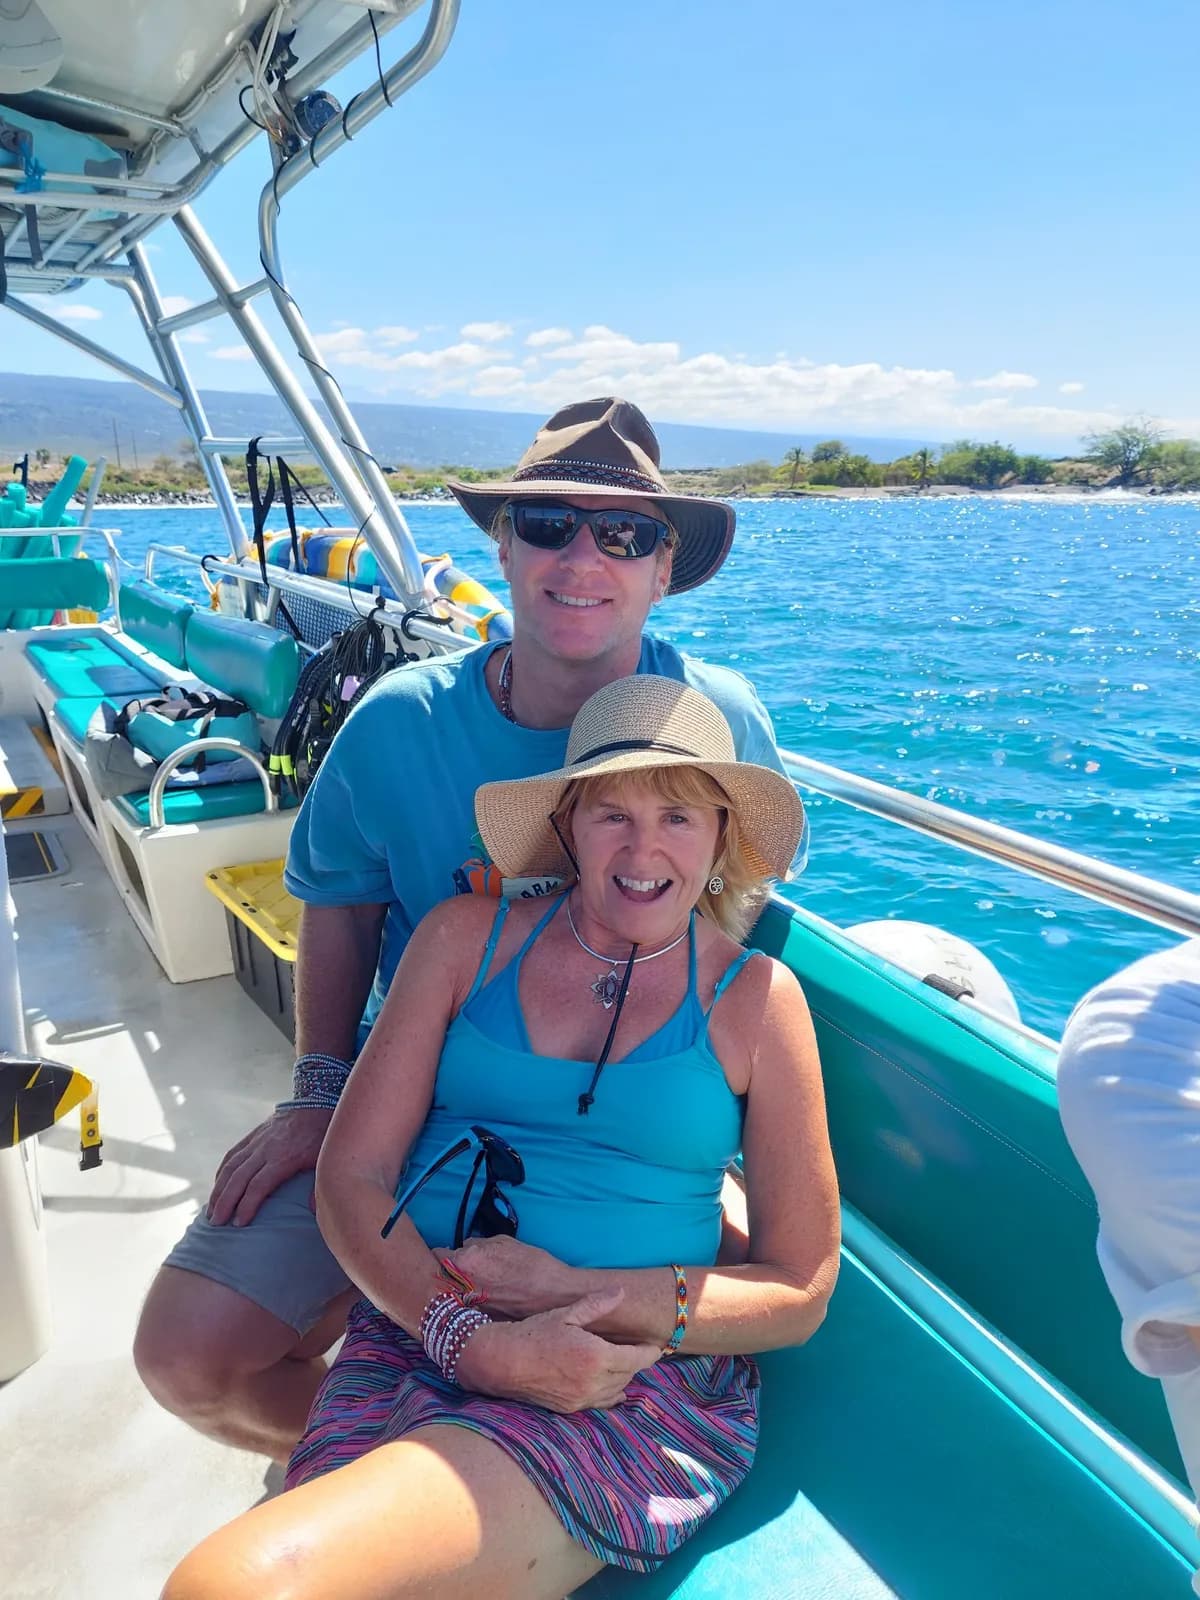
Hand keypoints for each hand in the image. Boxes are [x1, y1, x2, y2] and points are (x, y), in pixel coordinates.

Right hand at [207, 1107, 332, 1226]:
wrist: (317, 1100)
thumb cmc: (323, 1134)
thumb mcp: (326, 1159)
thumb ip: (319, 1187)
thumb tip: (314, 1213)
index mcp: (283, 1158)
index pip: (258, 1185)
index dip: (246, 1205)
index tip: (238, 1224)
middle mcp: (265, 1150)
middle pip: (238, 1178)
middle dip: (225, 1202)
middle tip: (216, 1223)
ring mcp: (257, 1141)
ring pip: (231, 1166)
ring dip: (218, 1189)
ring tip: (211, 1210)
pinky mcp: (254, 1135)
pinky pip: (233, 1154)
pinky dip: (222, 1171)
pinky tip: (217, 1185)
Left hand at [441, 1236, 577, 1318]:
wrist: (554, 1295)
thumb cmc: (533, 1265)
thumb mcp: (503, 1242)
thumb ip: (477, 1245)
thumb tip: (465, 1248)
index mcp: (465, 1261)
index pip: (437, 1255)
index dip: (443, 1255)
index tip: (448, 1256)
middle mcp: (461, 1287)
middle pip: (439, 1280)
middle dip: (446, 1275)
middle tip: (457, 1274)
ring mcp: (468, 1308)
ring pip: (450, 1297)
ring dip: (456, 1292)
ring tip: (472, 1289)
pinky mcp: (479, 1322)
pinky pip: (465, 1311)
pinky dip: (469, 1307)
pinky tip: (482, 1302)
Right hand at [455, 1288, 660, 1412]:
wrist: (502, 1361)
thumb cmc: (533, 1332)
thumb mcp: (565, 1314)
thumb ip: (596, 1304)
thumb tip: (620, 1292)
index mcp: (596, 1355)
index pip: (637, 1359)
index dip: (650, 1353)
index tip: (657, 1346)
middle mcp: (593, 1381)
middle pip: (629, 1375)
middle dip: (636, 1362)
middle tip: (639, 1349)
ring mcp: (582, 1398)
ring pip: (617, 1390)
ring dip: (623, 1378)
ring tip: (624, 1363)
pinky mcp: (571, 1408)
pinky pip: (601, 1404)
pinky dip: (611, 1395)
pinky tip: (614, 1389)